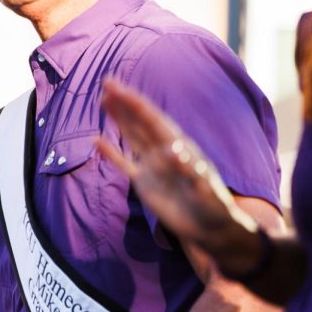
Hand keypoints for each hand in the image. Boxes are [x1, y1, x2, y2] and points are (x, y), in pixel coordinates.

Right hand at [95, 79, 262, 264]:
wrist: (211, 229)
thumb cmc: (215, 208)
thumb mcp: (207, 191)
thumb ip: (192, 172)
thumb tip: (174, 151)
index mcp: (180, 147)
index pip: (155, 121)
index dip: (138, 105)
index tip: (121, 90)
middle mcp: (164, 151)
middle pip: (141, 122)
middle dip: (125, 103)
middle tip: (107, 82)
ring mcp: (153, 166)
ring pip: (132, 137)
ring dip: (119, 119)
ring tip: (103, 99)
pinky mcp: (145, 184)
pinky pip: (124, 165)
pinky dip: (111, 154)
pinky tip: (96, 141)